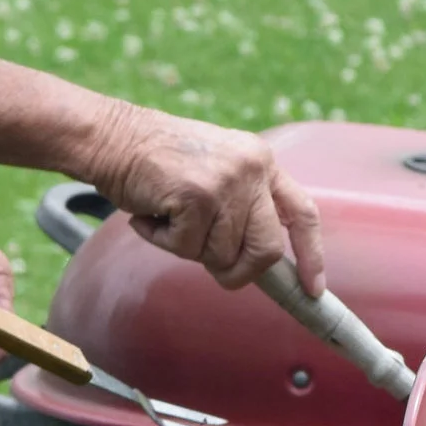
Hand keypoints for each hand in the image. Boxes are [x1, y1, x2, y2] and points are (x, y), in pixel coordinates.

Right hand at [85, 106, 324, 295]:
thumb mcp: (215, 172)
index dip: (311, 254)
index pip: (302, 212)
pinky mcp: (198, 196)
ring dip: (188, 248)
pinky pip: (187, 249)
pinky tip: (150, 214)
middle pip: (267, 250)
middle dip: (239, 270)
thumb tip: (258, 262)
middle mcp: (253, 168)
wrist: (112, 137)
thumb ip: (241, 206)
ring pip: (222, 255)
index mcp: (261, 162)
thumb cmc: (157, 163)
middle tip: (209, 264)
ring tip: (167, 216)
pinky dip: (162, 241)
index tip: (313, 288)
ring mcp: (227, 181)